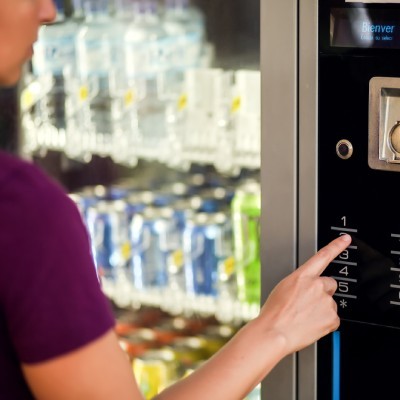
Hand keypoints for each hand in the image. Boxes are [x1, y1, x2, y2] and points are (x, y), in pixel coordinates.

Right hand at [257, 234, 350, 355]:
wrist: (274, 332)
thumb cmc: (274, 312)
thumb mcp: (283, 288)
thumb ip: (300, 283)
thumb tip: (307, 288)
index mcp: (302, 276)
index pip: (323, 256)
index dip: (336, 246)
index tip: (345, 239)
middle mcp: (317, 286)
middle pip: (330, 284)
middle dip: (323, 292)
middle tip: (308, 303)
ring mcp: (326, 302)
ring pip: (330, 303)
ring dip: (321, 309)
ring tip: (304, 317)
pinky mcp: (332, 318)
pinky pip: (333, 318)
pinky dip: (324, 322)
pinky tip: (311, 324)